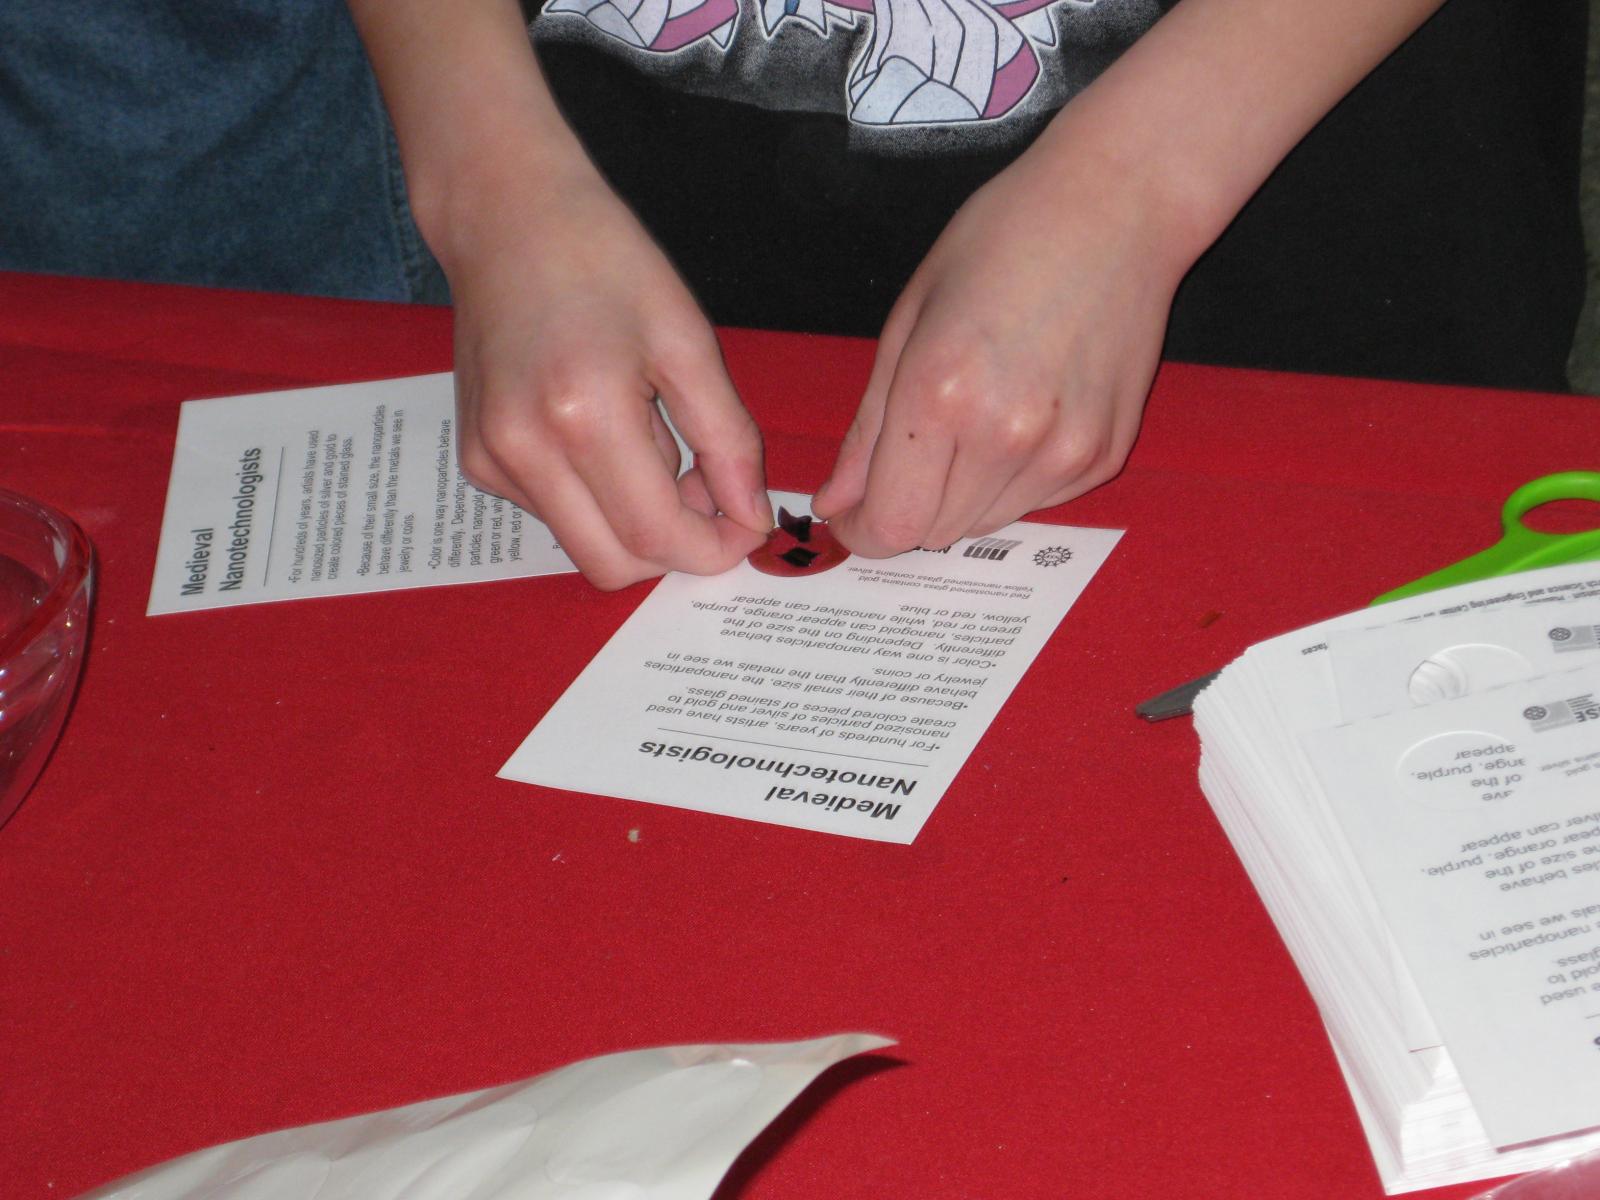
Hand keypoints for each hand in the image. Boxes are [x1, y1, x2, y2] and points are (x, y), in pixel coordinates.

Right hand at [444, 164, 771, 589]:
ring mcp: (492, 460)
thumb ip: (727, 439)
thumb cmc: (603, 261)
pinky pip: (555, 517)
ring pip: (585, 548)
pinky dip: (596, 500)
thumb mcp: (688, 340)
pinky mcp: (477, 459)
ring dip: (636, 524)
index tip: (748, 521)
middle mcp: (525, 450)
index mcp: (583, 416)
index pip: (658, 536)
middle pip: (616, 566)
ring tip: (651, 443)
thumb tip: (752, 518)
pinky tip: (602, 433)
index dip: (715, 548)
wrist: (505, 218)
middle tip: (706, 485)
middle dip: (676, 546)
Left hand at [811, 139, 1193, 555]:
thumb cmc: (1005, 240)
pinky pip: (1036, 502)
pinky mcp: (1104, 454)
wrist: (1118, 207)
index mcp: (940, 394)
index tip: (852, 515)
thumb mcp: (910, 320)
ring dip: (961, 495)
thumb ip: (868, 427)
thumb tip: (837, 501)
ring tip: (976, 415)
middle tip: (911, 451)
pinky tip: (1025, 409)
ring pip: (983, 524)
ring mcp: (1064, 451)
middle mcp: (1006, 436)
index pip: (890, 523)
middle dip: (907, 506)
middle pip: (933, 533)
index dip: (861, 532)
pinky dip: (1014, 479)